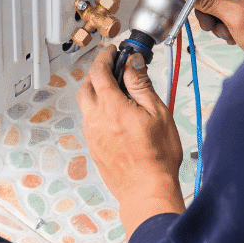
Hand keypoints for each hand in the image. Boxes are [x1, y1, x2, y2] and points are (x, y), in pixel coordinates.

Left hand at [78, 46, 184, 233]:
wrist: (146, 190)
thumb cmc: (157, 156)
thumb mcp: (157, 112)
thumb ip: (141, 85)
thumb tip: (132, 63)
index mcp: (111, 107)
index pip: (99, 72)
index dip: (105, 57)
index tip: (112, 52)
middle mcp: (96, 119)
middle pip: (86, 86)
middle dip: (97, 73)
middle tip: (112, 68)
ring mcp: (92, 135)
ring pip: (86, 105)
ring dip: (96, 92)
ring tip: (117, 92)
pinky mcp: (93, 147)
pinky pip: (90, 121)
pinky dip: (98, 110)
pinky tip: (115, 116)